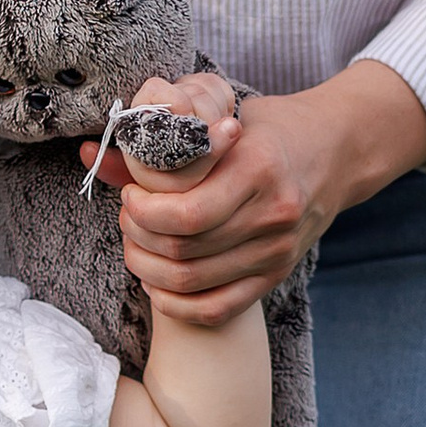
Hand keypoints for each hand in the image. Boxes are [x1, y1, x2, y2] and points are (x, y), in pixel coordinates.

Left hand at [89, 61, 425, 322]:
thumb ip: (157, 142)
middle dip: (138, 236)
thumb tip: (90, 154)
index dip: (143, 211)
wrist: (336, 151)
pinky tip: (158, 283)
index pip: (186, 214)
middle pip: (183, 250)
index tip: (130, 194)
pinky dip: (176, 304)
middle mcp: (274, 214)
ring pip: (191, 282)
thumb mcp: (219, 117)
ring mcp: (278, 251)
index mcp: (259, 168)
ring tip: (137, 245)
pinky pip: (215, 309)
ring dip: (147, 269)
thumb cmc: (267, 129)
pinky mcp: (276, 275)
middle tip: (129, 217)